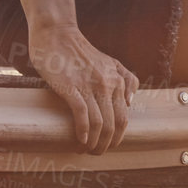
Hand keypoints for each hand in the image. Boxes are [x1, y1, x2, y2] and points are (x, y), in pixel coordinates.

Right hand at [29, 24, 137, 153]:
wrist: (56, 33)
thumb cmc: (80, 50)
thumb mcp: (110, 61)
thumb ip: (125, 78)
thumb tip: (131, 102)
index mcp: (118, 80)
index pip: (125, 117)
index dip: (118, 136)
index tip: (109, 145)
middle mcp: (108, 84)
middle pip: (115, 123)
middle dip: (107, 144)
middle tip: (97, 153)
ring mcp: (90, 85)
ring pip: (100, 123)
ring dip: (95, 142)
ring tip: (86, 150)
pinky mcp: (71, 86)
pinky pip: (82, 114)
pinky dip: (83, 131)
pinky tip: (80, 140)